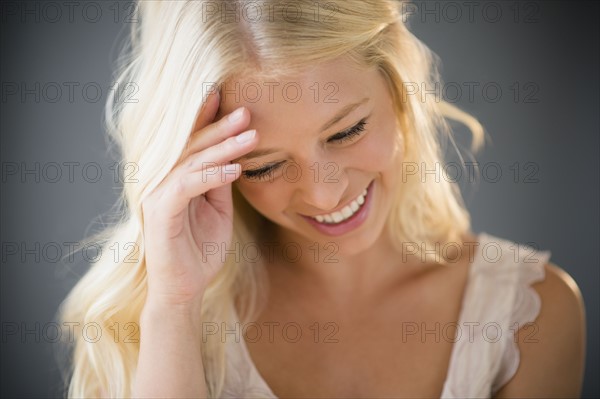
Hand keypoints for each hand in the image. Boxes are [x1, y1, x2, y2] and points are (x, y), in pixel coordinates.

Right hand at [140, 92, 256, 307]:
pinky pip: (187, 186)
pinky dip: (212, 176)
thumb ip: (220, 183)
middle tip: (247, 111)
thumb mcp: (218, 210)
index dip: (209, 121)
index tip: (232, 101)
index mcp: (176, 179)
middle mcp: (162, 181)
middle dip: (221, 128)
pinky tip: (236, 169)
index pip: (193, 144)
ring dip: (223, 148)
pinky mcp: (160, 212)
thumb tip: (234, 156)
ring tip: (251, 136)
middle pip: (193, 146)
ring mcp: (158, 195)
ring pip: (192, 162)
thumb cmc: (201, 251)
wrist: (185, 290)